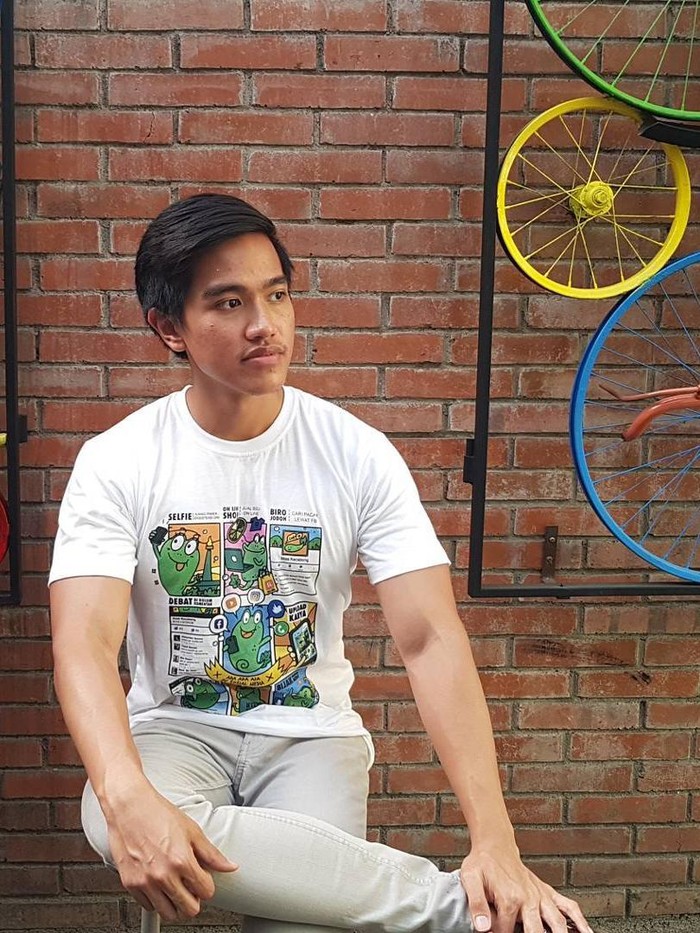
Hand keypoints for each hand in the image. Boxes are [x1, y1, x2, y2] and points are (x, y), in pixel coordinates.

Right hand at [105, 782, 237, 920]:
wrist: (129, 807)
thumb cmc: (158, 814)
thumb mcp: (191, 830)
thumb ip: (211, 853)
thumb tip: (229, 866)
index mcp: (182, 861)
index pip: (206, 892)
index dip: (208, 885)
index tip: (204, 879)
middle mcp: (163, 875)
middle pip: (189, 909)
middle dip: (194, 899)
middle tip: (192, 887)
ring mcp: (145, 882)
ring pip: (168, 913)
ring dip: (175, 904)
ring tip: (176, 888)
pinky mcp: (130, 884)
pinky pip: (148, 906)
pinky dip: (156, 900)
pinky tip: (159, 884)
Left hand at [460, 846, 592, 932]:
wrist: (495, 844)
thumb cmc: (483, 861)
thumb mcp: (470, 878)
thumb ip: (476, 904)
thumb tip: (482, 927)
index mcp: (510, 897)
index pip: (505, 931)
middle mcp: (529, 898)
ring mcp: (541, 896)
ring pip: (557, 923)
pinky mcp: (548, 893)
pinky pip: (569, 907)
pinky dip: (580, 922)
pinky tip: (586, 932)